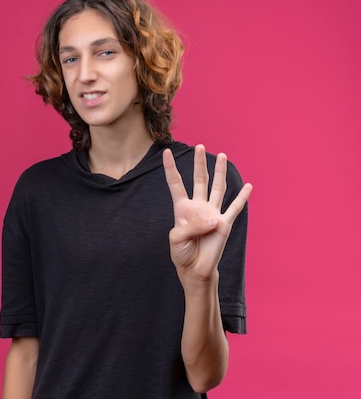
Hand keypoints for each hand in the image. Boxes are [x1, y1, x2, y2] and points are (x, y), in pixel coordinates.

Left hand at [163, 144, 252, 282]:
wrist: (195, 269)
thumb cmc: (182, 253)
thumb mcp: (177, 238)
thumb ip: (193, 226)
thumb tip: (215, 219)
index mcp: (182, 208)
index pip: (176, 183)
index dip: (170, 168)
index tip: (166, 152)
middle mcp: (198, 207)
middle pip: (199, 180)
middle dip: (199, 164)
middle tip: (199, 146)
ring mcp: (212, 213)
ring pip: (217, 188)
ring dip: (220, 172)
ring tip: (221, 155)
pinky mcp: (225, 224)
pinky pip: (235, 208)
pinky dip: (242, 197)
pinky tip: (249, 186)